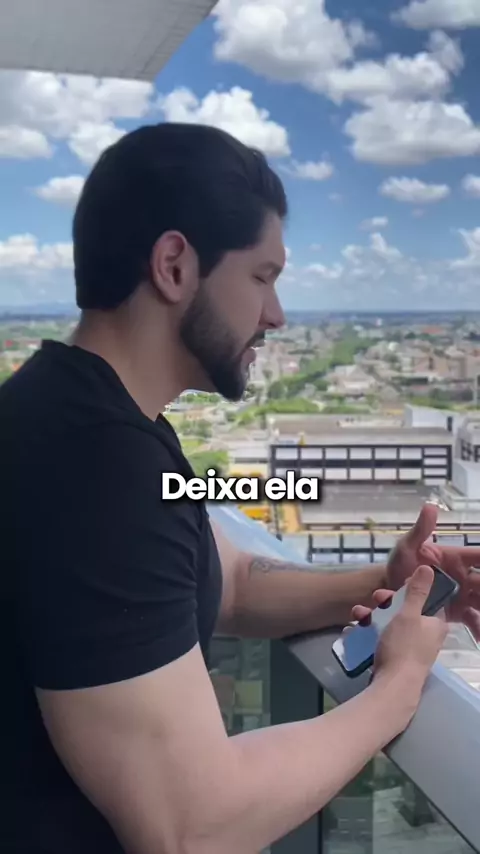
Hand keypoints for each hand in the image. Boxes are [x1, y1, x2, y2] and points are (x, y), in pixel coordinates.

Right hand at [353, 566, 447, 719]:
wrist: (392, 688)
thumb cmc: (403, 648)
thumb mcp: (409, 614)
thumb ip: (417, 591)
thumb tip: (428, 568)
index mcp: (435, 624)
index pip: (426, 600)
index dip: (409, 591)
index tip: (394, 587)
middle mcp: (425, 636)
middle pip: (404, 611)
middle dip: (384, 604)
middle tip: (373, 599)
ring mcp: (409, 649)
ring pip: (389, 625)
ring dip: (371, 617)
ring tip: (356, 616)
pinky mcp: (394, 660)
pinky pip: (380, 640)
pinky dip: (367, 634)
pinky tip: (352, 631)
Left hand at [386, 503, 479, 640]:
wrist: (387, 590)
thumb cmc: (399, 564)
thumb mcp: (407, 546)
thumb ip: (420, 530)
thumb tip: (431, 507)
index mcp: (455, 558)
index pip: (479, 557)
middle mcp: (462, 577)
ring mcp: (460, 595)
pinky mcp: (455, 612)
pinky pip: (472, 620)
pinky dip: (478, 629)